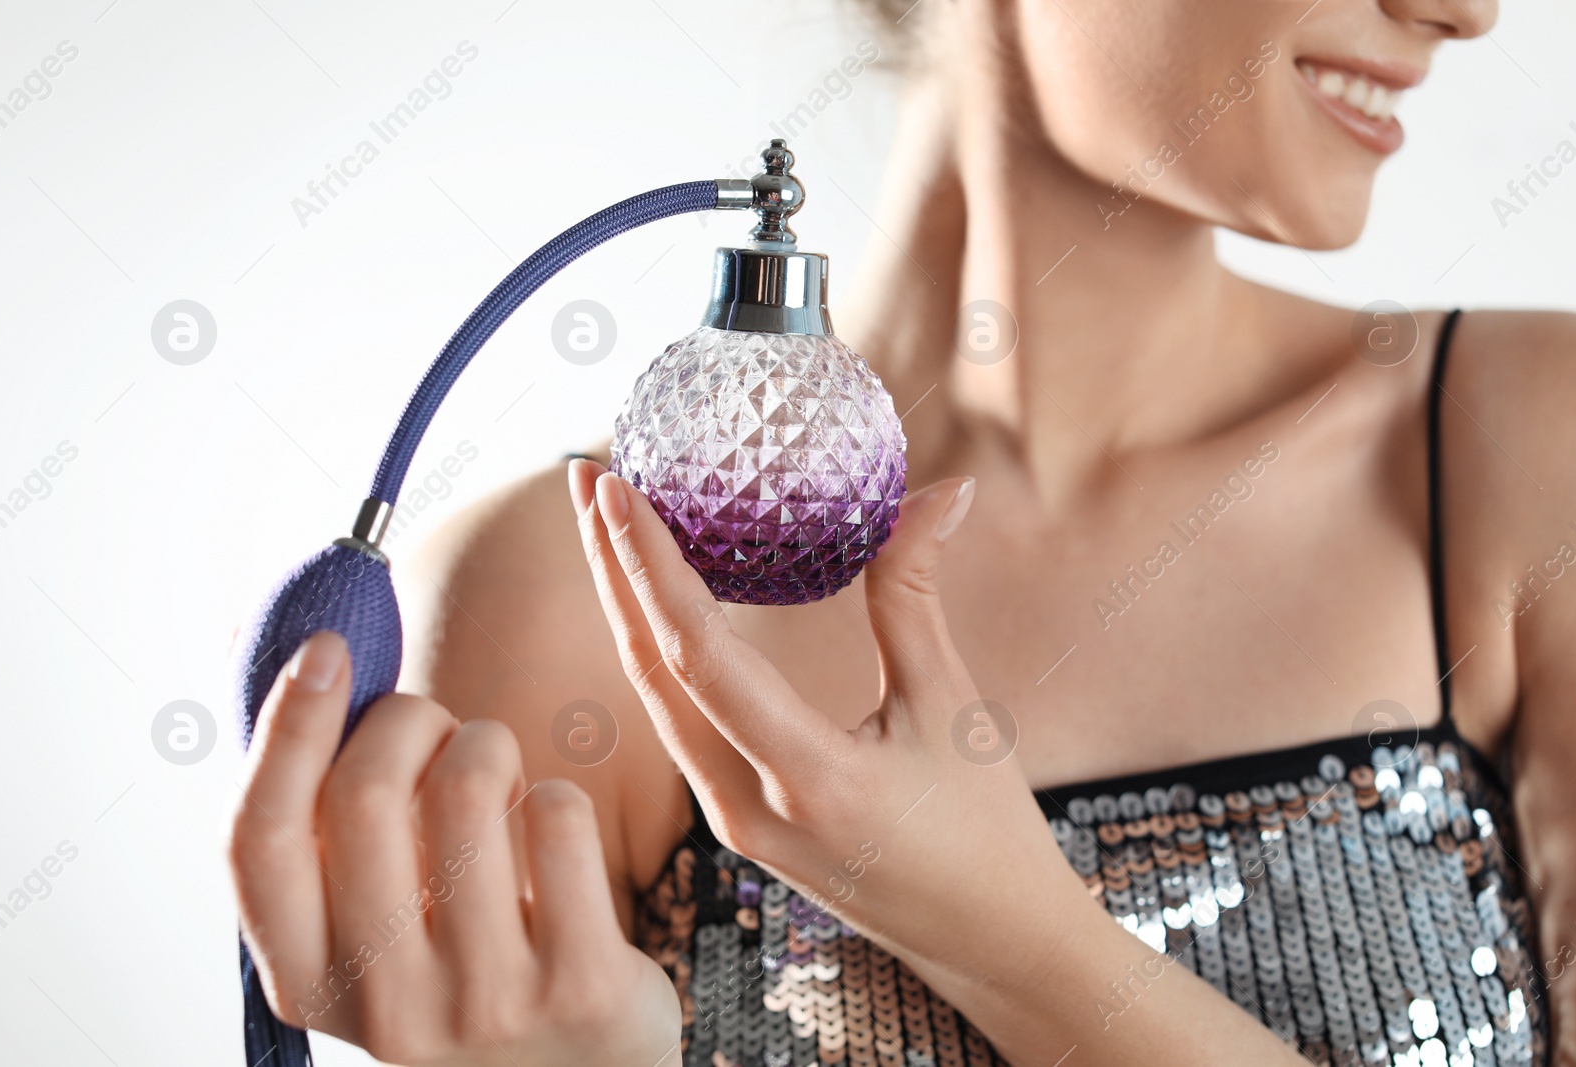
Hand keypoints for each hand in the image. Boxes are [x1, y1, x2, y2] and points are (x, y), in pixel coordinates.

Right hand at [227, 631, 680, 1066]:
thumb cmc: (463, 972)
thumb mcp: (373, 932)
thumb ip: (332, 840)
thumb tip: (316, 676)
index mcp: (309, 985)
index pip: (259, 840)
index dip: (286, 729)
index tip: (327, 650)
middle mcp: (385, 1005)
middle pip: (364, 795)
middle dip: (408, 720)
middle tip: (441, 727)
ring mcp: (484, 1003)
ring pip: (468, 789)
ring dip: (487, 744)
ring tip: (499, 771)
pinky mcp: (581, 986)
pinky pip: (560, 817)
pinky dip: (557, 791)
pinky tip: (552, 827)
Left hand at [569, 460, 1074, 967]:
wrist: (990, 945)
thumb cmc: (987, 830)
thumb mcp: (953, 707)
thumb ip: (917, 597)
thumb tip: (940, 489)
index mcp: (811, 780)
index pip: (701, 657)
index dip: (652, 565)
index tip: (617, 487)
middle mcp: (748, 811)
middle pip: (651, 672)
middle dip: (611, 568)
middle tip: (586, 476)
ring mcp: (731, 827)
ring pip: (654, 702)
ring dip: (625, 607)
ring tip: (608, 524)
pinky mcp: (734, 828)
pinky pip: (677, 726)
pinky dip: (657, 654)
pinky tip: (654, 604)